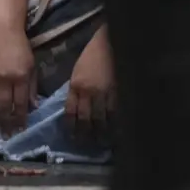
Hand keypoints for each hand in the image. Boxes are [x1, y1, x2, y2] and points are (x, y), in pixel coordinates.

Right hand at [0, 28, 37, 137]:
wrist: (3, 33)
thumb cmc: (21, 49)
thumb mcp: (32, 67)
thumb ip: (32, 87)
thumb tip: (34, 107)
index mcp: (21, 77)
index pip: (21, 103)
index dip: (20, 118)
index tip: (20, 130)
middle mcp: (6, 79)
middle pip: (5, 106)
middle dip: (5, 122)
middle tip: (6, 136)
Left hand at [63, 26, 116, 141]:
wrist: (109, 44)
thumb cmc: (91, 55)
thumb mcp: (77, 72)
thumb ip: (75, 90)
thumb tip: (75, 108)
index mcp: (76, 86)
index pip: (70, 111)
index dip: (70, 125)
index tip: (71, 135)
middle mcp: (88, 92)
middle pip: (85, 118)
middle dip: (84, 133)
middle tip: (84, 144)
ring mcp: (105, 93)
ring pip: (102, 118)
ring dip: (100, 132)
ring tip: (100, 142)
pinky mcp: (118, 92)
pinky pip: (116, 112)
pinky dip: (115, 122)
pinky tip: (115, 130)